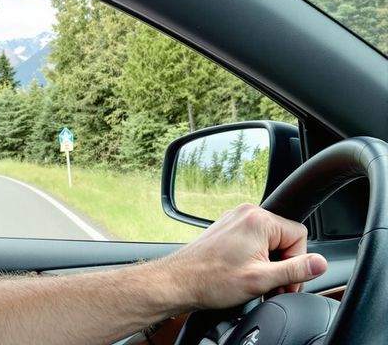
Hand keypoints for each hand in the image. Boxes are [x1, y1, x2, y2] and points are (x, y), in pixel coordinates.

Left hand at [163, 203, 327, 309]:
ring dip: (268, 264)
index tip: (284, 282)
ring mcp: (234, 219)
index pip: (300, 236)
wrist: (178, 282)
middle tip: (270, 286)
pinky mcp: (226, 229)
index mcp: (258, 220)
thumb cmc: (211, 281)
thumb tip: (321, 264)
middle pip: (285, 238)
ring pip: (269, 241)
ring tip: (254, 282)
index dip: (297, 262)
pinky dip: (255, 259)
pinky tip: (244, 274)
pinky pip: (253, 241)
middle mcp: (246, 213)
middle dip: (282, 265)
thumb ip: (296, 270)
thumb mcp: (262, 279)